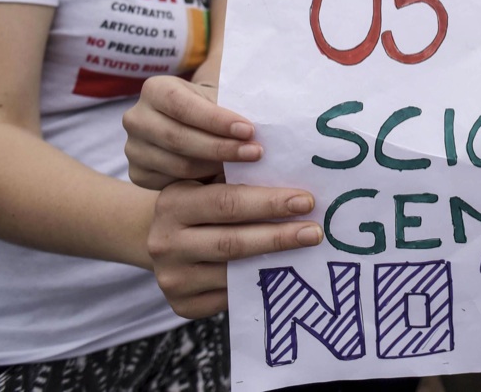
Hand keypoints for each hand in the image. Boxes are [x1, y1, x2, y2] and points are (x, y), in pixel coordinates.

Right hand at [123, 75, 260, 189]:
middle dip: (222, 147)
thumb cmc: (214, 106)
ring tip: (246, 164)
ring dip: (216, 166)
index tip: (250, 129)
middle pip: (178, 138)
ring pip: (178, 164)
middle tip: (256, 152)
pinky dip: (201, 182)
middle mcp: (136, 117)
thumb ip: (228, 62)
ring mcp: (133, 148)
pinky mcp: (138, 174)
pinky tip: (223, 176)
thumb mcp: (220, 85)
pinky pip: (172, 184)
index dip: (217, 120)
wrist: (195, 135)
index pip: (183, 105)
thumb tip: (232, 31)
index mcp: (155, 89)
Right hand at [147, 181, 322, 318]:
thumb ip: (240, 177)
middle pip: (232, 242)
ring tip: (307, 252)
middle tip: (315, 231)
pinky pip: (231, 298)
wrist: (168, 240)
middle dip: (279, 236)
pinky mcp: (183, 306)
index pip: (227, 203)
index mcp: (172, 202)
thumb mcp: (210, 181)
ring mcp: (172, 278)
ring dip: (276, 262)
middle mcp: (165, 242)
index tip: (307, 201)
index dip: (269, 203)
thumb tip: (296, 174)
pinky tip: (285, 273)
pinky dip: (260, 284)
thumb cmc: (203, 202)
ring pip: (233, 272)